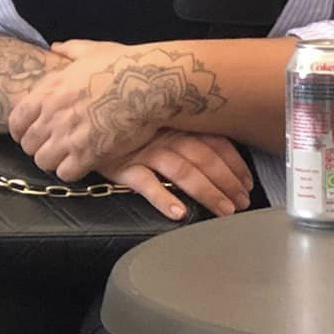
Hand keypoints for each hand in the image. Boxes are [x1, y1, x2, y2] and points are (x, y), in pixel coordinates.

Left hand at [8, 39, 224, 180]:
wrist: (150, 84)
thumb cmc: (124, 65)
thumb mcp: (94, 50)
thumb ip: (70, 50)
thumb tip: (55, 47)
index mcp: (50, 91)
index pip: (17, 120)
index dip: (22, 130)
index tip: (31, 134)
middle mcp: (54, 115)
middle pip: (29, 145)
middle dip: (39, 147)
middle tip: (55, 146)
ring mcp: (70, 136)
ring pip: (44, 161)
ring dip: (55, 161)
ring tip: (68, 157)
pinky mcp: (89, 154)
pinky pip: (66, 173)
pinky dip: (72, 171)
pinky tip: (84, 163)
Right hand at [102, 129, 253, 219]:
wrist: (85, 119)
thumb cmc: (131, 125)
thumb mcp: (162, 123)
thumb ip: (189, 135)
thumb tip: (222, 158)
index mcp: (181, 124)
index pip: (217, 143)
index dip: (235, 164)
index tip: (248, 184)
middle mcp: (167, 136)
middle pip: (205, 159)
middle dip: (228, 182)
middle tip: (242, 204)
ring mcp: (145, 150)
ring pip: (184, 171)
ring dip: (207, 192)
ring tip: (224, 211)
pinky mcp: (123, 166)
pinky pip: (146, 184)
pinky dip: (164, 199)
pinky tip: (179, 214)